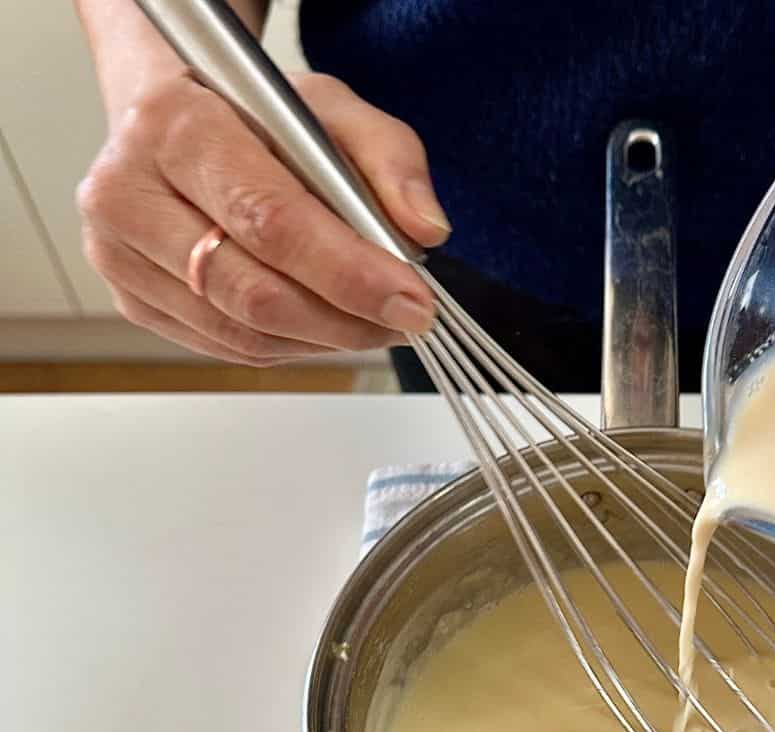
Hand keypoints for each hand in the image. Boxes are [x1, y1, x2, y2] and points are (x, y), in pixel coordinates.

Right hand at [77, 72, 446, 365]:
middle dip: (346, 319)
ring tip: (373, 321)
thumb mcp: (330, 109)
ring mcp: (119, 255)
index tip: (410, 298)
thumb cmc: (250, 117)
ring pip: (244, 333)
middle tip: (404, 320)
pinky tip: (324, 323)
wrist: (177, 124)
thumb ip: (389, 160)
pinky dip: (292, 345)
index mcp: (174, 126)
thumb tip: (424, 230)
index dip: (348, 272)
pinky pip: (230, 348)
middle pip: (254, 292)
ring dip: (326, 339)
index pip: (269, 220)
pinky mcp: (133, 301)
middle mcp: (127, 193)